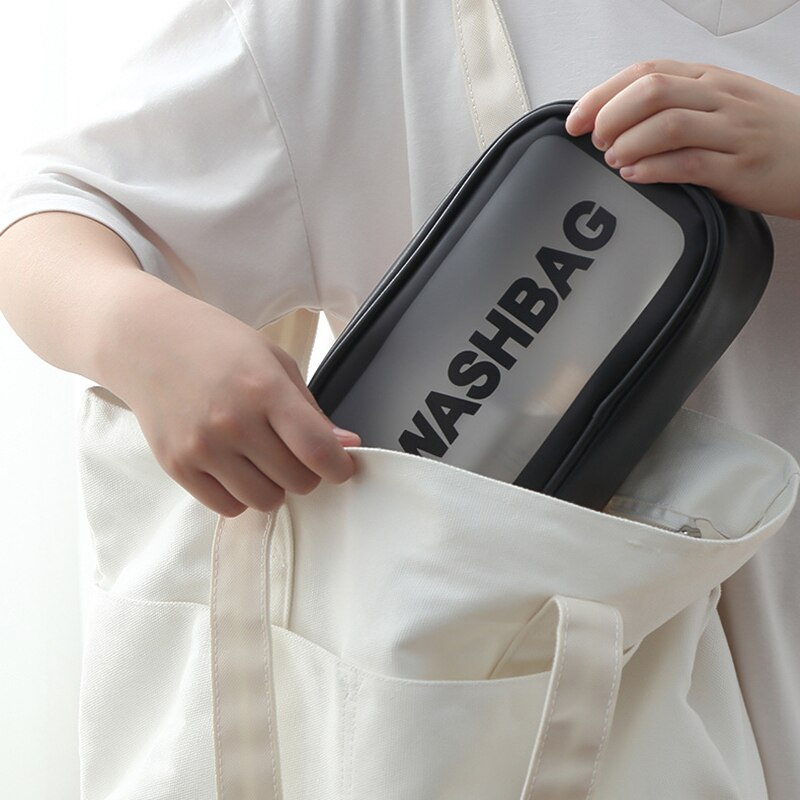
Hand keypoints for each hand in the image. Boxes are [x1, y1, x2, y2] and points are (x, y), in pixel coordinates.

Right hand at [106, 279, 359, 517]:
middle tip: (294, 452)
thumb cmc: (216, 344)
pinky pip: (228, 507)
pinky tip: (236, 467)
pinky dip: (241, 494)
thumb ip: (311, 410)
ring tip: (263, 458)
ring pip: (266, 501)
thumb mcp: (275, 362)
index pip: (317, 450)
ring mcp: (201, 448)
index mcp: (265, 389)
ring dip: (275, 486)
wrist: (145, 340)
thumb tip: (345, 446)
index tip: (341, 465)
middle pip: (297, 482)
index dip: (340, 466)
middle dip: (307, 473)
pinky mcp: (177, 467)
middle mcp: (233, 422)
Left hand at [565, 59, 799, 218]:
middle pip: (651, 91)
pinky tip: (634, 176)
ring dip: (628, 143)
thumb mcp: (722, 104)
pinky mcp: (738, 169)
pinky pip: (688, 164)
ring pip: (667, 124)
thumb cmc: (766, 134)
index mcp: (709, 80)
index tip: (576, 118)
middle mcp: (719, 99)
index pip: (645, 72)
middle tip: (597, 141)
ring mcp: (731, 133)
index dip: (602, 94)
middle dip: (611, 116)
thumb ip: (677, 105)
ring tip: (614, 159)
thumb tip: (616, 121)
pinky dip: (653, 169)